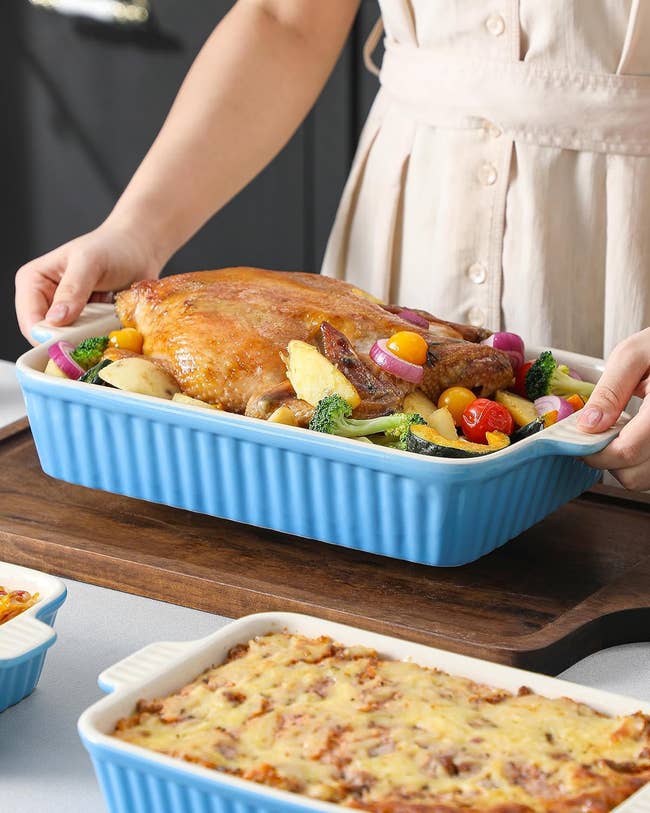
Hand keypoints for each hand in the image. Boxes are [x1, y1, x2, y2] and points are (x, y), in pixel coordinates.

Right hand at [15, 219, 161, 343]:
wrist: (140, 249)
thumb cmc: (114, 248)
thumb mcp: (90, 263)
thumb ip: (73, 290)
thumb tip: (55, 320)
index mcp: (33, 281)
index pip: (30, 321)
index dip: (47, 337)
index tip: (72, 345)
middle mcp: (44, 300)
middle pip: (46, 337)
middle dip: (68, 343)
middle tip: (94, 343)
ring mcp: (64, 314)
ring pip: (66, 342)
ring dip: (86, 344)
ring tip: (105, 335)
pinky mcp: (84, 323)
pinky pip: (86, 342)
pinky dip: (98, 342)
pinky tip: (111, 334)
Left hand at [579, 328, 649, 489]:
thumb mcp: (633, 355)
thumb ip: (610, 391)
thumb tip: (588, 425)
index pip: (627, 452)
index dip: (594, 453)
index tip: (578, 441)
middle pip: (635, 476)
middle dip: (608, 460)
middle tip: (598, 435)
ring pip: (645, 480)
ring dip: (626, 464)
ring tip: (622, 432)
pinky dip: (642, 462)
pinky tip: (638, 437)